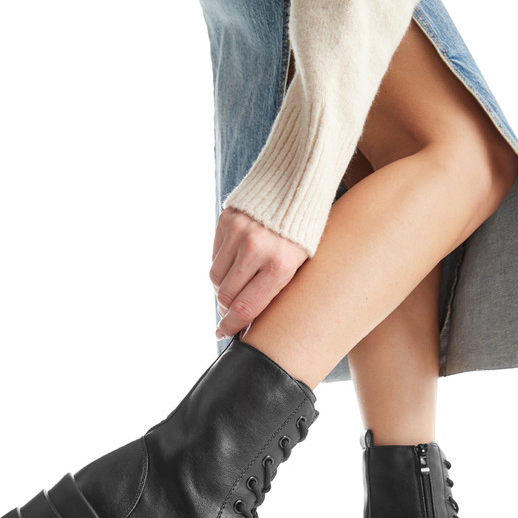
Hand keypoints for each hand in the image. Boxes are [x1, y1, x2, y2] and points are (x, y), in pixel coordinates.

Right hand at [210, 207, 308, 338]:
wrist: (299, 185)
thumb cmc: (303, 234)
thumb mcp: (297, 265)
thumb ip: (272, 289)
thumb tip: (244, 317)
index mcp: (279, 265)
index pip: (245, 308)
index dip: (231, 325)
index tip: (223, 333)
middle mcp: (256, 248)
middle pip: (225, 295)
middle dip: (225, 308)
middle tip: (228, 313)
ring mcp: (238, 232)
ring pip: (215, 276)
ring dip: (221, 287)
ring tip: (233, 287)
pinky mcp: (227, 219)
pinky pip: (215, 254)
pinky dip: (221, 265)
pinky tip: (234, 264)